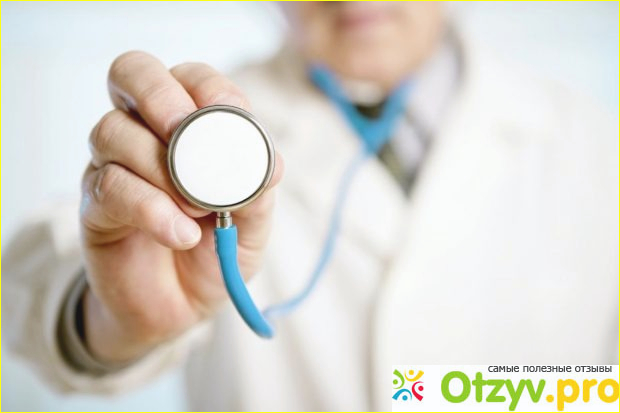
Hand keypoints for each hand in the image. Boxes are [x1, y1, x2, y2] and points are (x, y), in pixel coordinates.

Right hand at [80, 51, 282, 362]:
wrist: (182, 307)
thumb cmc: (217, 251)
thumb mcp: (251, 223)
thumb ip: (258, 191)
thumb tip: (271, 164)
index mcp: (187, 127)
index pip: (188, 76)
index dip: (207, 86)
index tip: (229, 115)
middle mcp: (144, 133)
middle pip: (130, 73)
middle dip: (160, 95)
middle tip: (185, 132)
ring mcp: (112, 165)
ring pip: (113, 131)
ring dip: (161, 166)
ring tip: (199, 210)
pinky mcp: (95, 206)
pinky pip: (110, 187)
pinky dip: (151, 208)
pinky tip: (180, 233)